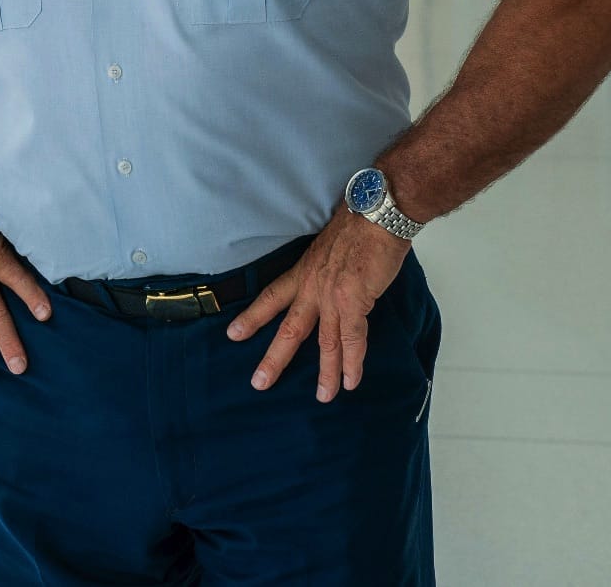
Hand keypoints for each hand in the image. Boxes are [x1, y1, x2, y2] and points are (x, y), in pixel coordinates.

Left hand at [226, 211, 409, 401]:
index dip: (253, 317)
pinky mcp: (355, 302)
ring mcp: (332, 297)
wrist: (377, 214)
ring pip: (324, 343)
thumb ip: (325, 270)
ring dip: (325, 373)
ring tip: (323, 397)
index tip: (234, 334)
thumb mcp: (328, 248)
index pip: (271, 297)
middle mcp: (312, 287)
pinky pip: (352, 340)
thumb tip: (332, 283)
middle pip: (289, 329)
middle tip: (259, 383)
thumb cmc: (358, 226)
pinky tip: (352, 382)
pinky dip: (353, 363)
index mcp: (304, 272)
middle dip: (274, 358)